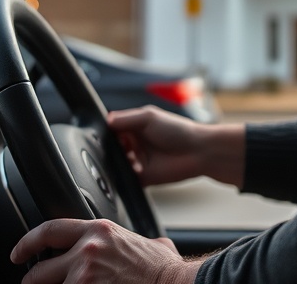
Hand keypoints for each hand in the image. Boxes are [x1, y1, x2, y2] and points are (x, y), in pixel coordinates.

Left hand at [11, 218, 200, 283]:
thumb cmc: (164, 270)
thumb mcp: (149, 244)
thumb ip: (134, 241)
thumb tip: (142, 244)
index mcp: (99, 231)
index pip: (50, 229)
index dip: (28, 242)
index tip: (18, 253)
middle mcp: (86, 251)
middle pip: (39, 270)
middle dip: (33, 282)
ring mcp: (83, 278)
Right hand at [107, 106, 244, 188]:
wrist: (198, 152)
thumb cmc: (178, 130)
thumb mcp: (150, 117)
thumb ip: (126, 119)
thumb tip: (106, 120)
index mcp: (135, 126)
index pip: (113, 129)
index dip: (106, 132)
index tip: (98, 135)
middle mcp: (135, 143)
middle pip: (112, 148)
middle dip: (109, 149)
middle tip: (111, 149)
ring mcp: (138, 161)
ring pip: (116, 164)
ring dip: (116, 163)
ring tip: (123, 159)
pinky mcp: (141, 178)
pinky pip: (125, 179)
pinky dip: (122, 177)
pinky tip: (128, 171)